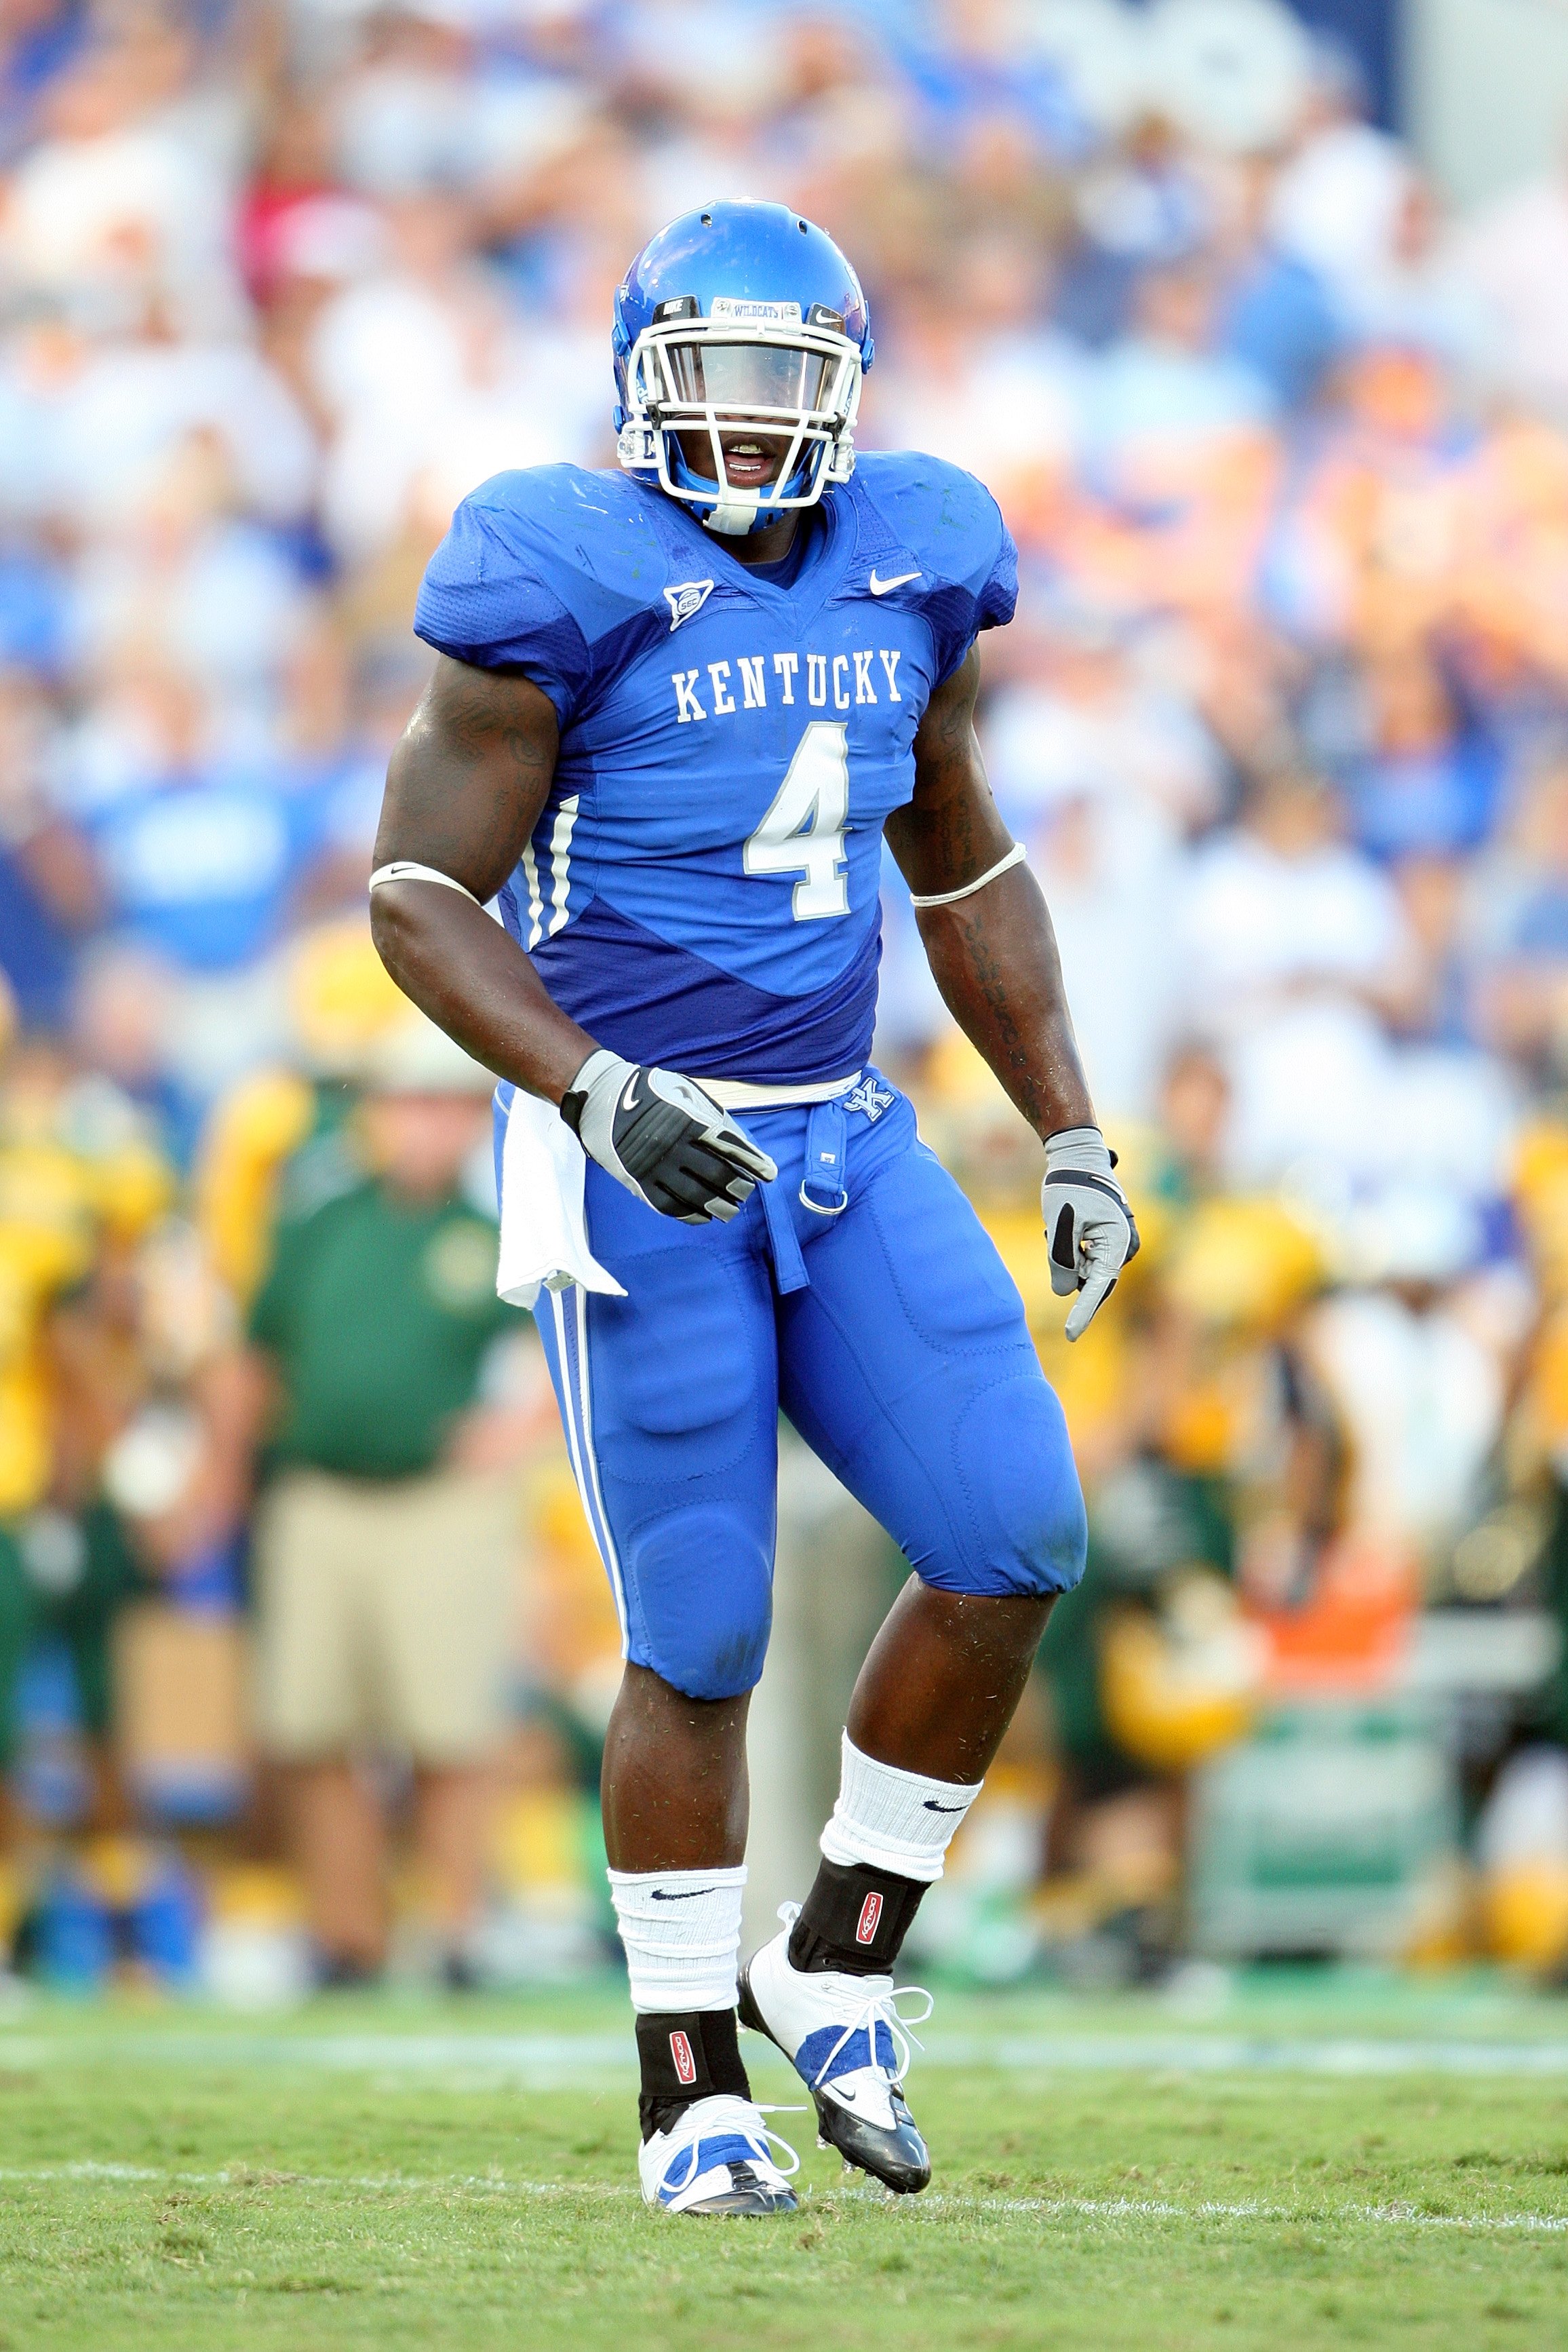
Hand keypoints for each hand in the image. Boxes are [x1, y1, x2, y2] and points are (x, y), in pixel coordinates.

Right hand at [560, 1049, 776, 1223]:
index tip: (769, 1174)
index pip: (730, 1146)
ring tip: (730, 1211)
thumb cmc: (648, 1091)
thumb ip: (711, 1115)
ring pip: (695, 1195)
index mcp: (688, 1120)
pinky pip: (668, 1206)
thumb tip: (739, 1142)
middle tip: (746, 1193)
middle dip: (738, 1187)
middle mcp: (673, 1145)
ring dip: (718, 1206)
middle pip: (717, 1174)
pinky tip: (702, 1217)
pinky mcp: (637, 1181)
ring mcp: (654, 1165)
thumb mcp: (683, 1092)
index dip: (753, 1162)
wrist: (600, 1096)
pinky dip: (689, 1215)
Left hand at [1042, 1126, 1138, 1340]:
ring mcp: (1118, 1244)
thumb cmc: (1068, 1184)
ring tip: (1056, 1226)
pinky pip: (1087, 1260)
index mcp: (1118, 1240)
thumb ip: (1061, 1260)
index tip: (1069, 1336)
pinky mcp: (1108, 1241)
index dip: (1082, 1313)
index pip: (1099, 1287)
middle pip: (1095, 1283)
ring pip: (1087, 1272)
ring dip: (1068, 1258)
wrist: (1076, 1155)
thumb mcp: (1058, 1223)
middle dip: (1070, 1273)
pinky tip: (1062, 1228)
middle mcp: (1124, 1245)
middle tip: (1054, 1236)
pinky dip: (1071, 1252)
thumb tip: (1065, 1292)